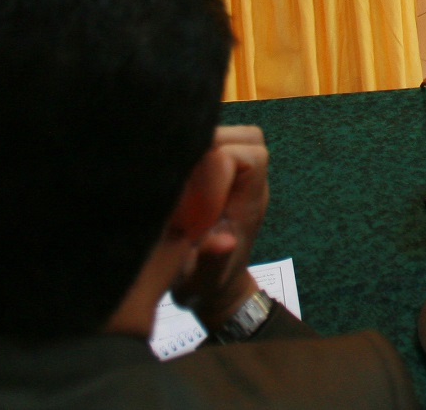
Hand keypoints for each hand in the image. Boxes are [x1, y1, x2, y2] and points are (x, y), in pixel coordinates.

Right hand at [171, 126, 271, 329]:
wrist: (217, 290)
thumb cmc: (206, 286)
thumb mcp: (202, 283)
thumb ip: (212, 262)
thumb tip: (222, 241)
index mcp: (249, 203)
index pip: (249, 156)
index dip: (218, 165)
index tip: (193, 197)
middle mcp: (250, 184)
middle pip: (243, 137)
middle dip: (208, 151)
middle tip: (179, 181)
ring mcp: (239, 178)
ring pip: (231, 135)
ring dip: (201, 148)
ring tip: (176, 177)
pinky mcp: (224, 177)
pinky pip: (217, 145)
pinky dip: (196, 153)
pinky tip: (175, 176)